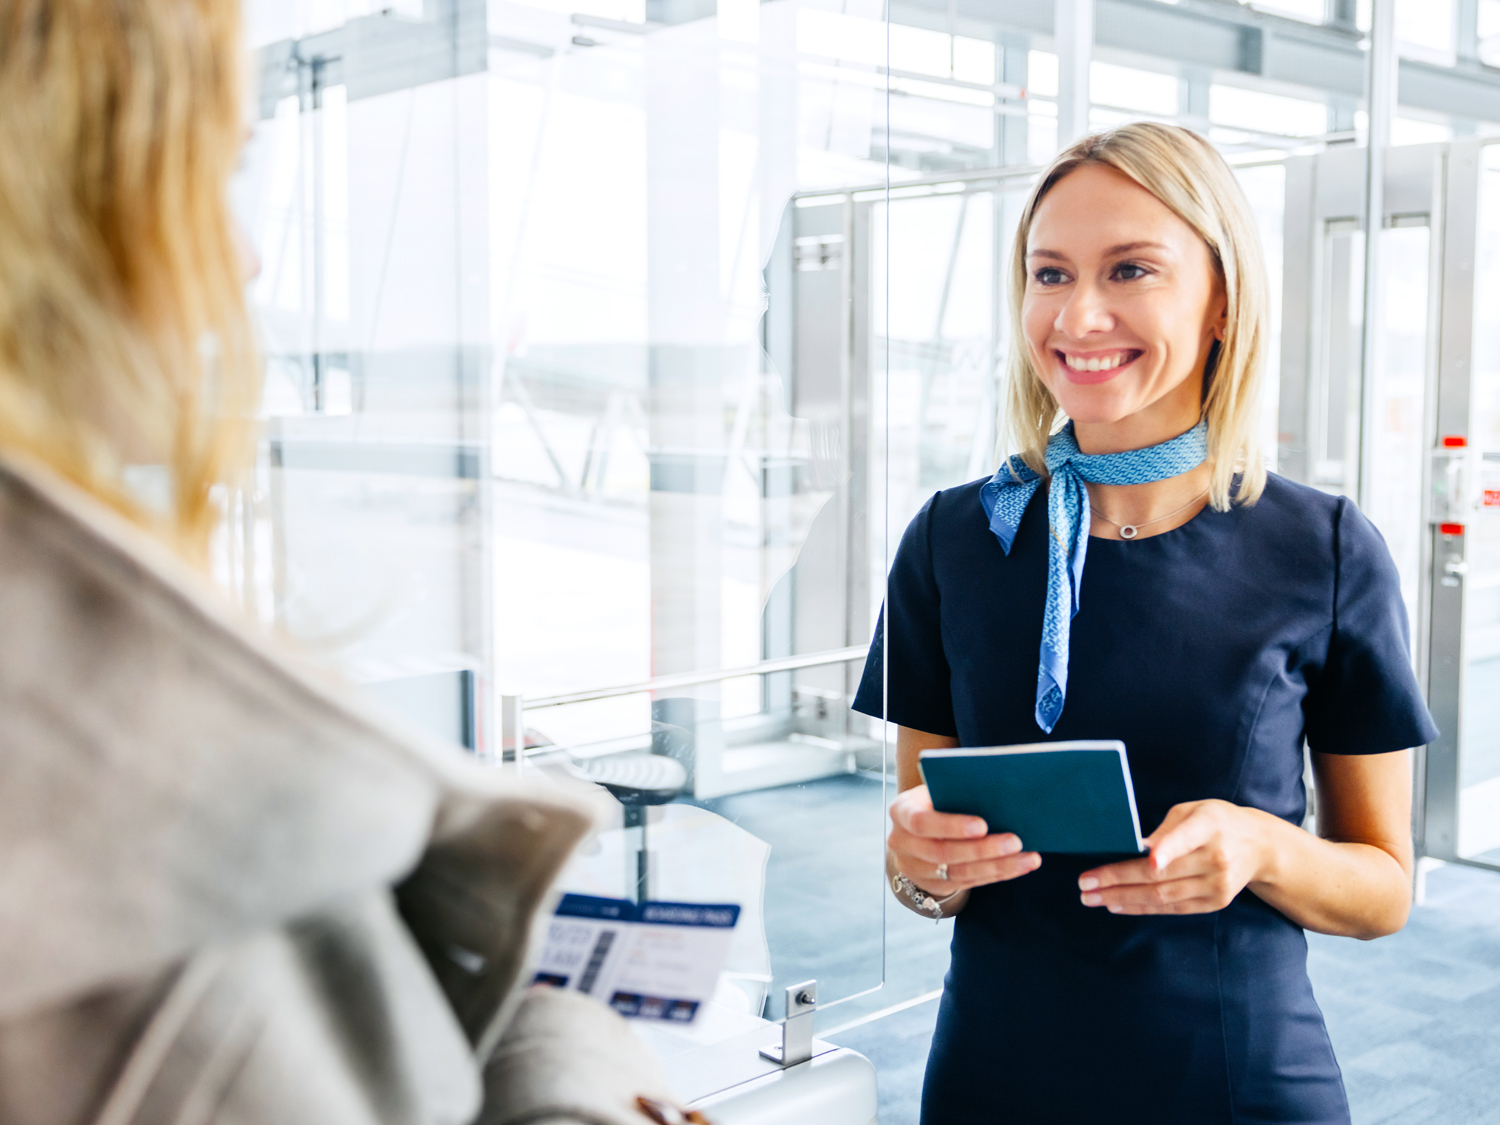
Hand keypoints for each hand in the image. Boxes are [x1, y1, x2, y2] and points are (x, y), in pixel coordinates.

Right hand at [888, 784, 1040, 893]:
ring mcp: (916, 869)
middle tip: (1015, 841)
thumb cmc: (937, 799)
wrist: (918, 830)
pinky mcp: (934, 886)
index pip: (921, 822)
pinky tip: (1020, 866)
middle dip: (982, 849)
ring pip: (959, 873)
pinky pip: (969, 883)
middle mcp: (902, 843)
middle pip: (942, 852)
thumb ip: (956, 790)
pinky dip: (998, 874)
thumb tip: (1000, 790)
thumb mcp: (937, 790)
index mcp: (901, 812)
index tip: (983, 825)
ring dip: (997, 866)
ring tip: (1027, 857)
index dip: (951, 826)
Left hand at [1077, 799, 1271, 914]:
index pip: (1186, 838)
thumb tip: (1133, 848)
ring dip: (1123, 898)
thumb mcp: (1194, 810)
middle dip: (1118, 879)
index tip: (1148, 859)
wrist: (1260, 846)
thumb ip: (1166, 829)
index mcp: (1209, 826)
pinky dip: (1142, 908)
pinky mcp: (1214, 903)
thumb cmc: (1217, 821)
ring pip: (1162, 896)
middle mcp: (1215, 858)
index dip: (1168, 849)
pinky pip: (1172, 908)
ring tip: (1092, 897)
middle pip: (1161, 874)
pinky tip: (1117, 905)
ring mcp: (1216, 885)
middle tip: (1085, 882)